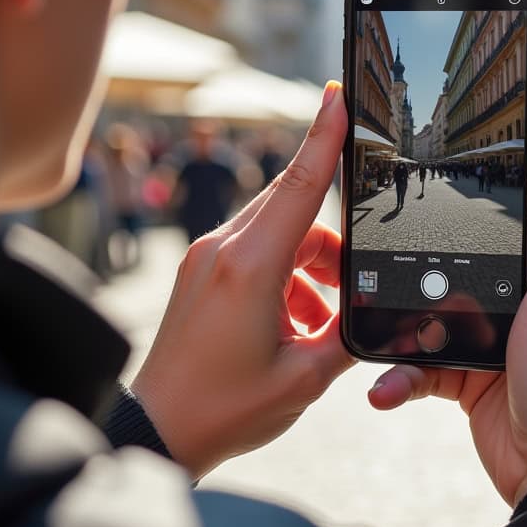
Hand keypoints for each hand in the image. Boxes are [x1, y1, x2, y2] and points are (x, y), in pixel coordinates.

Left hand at [132, 83, 353, 478]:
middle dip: (331, 243)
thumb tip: (369, 314)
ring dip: (309, 268)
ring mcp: (205, 259)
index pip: (300, 184)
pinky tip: (292, 325)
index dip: (325, 136)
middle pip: (294, 211)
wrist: (156, 431)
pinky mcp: (199, 273)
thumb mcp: (305, 378)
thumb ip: (346, 335)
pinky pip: (255, 253)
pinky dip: (285, 279)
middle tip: (350, 286)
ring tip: (316, 324)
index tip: (340, 95)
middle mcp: (222, 250)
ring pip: (277, 234)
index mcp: (250, 266)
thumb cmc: (223, 409)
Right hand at [367, 129, 526, 507]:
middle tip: (371, 266)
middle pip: (452, 262)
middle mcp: (521, 295)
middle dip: (410, 272)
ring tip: (367, 339)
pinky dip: (399, 376)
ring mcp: (490, 336)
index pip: (512, 211)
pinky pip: (419, 364)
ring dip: (397, 333)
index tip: (424, 174)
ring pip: (426, 315)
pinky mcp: (466, 374)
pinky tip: (385, 388)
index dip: (471, 192)